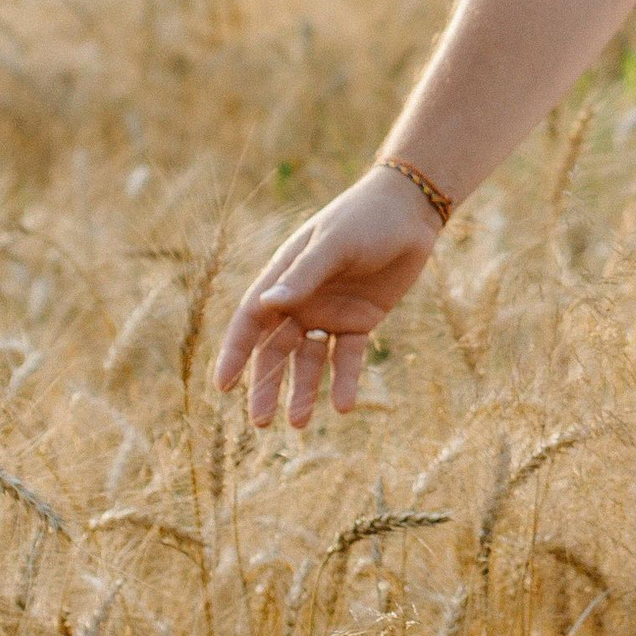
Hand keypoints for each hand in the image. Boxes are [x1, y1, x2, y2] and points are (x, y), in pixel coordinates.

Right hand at [213, 168, 444, 428]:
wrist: (412, 211)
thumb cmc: (365, 218)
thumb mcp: (335, 244)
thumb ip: (304, 275)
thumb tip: (267, 304)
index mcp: (284, 278)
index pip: (251, 321)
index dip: (236, 353)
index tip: (223, 386)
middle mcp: (301, 301)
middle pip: (276, 351)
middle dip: (266, 386)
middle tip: (261, 423)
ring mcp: (330, 314)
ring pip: (308, 361)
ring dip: (302, 391)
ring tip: (299, 424)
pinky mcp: (361, 321)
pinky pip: (347, 357)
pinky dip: (344, 381)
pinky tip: (342, 406)